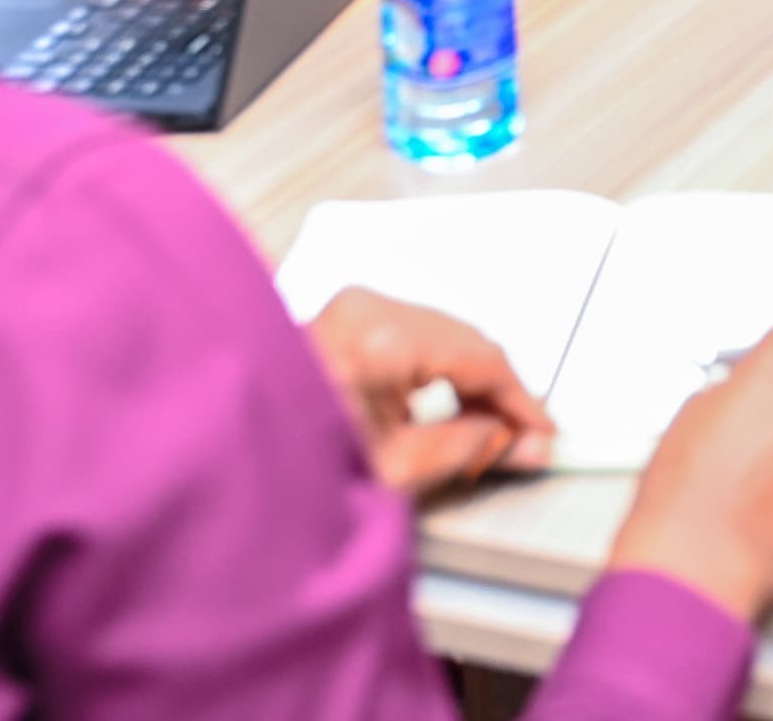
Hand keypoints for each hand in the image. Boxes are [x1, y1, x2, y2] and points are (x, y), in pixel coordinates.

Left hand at [307, 289, 553, 496]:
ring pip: (443, 334)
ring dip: (470, 380)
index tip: (547, 435)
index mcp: (383, 338)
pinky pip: (415, 333)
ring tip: (488, 430)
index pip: (481, 359)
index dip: (522, 402)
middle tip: (523, 439)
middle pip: (465, 339)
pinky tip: (449, 406)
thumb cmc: (301, 467)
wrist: (225, 458)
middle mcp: (370, 306)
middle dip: (499, 392)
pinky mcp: (345, 314)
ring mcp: (354, 305)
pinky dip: (439, 369)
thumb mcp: (398, 469)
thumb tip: (528, 444)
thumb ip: (474, 449)